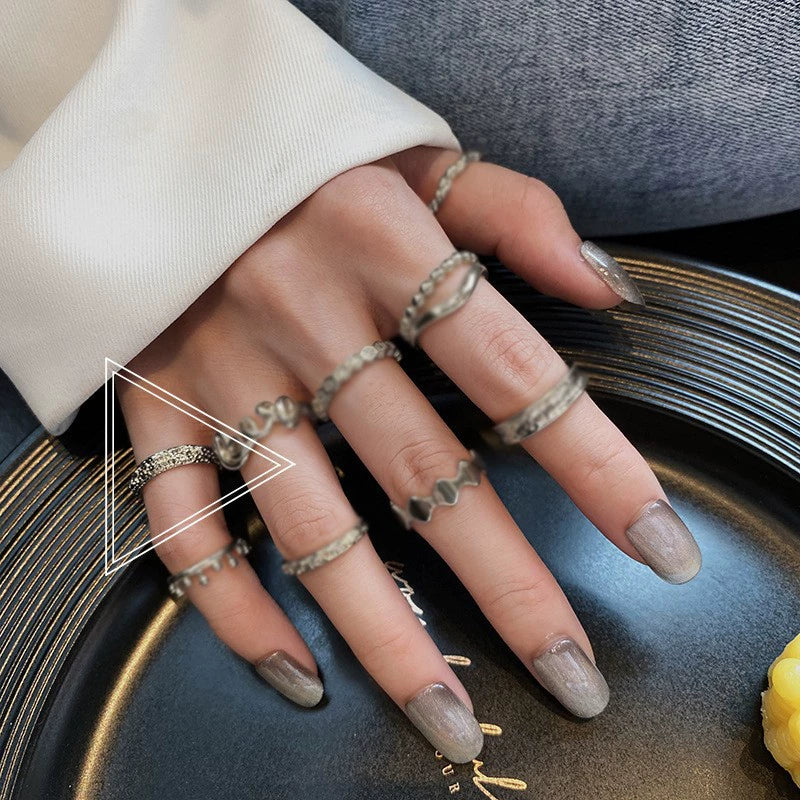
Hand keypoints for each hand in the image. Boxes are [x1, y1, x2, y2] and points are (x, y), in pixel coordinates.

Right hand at [117, 147, 700, 763]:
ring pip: (310, 526)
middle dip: (511, 586)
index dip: (595, 466)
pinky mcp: (159, 410)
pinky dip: (236, 607)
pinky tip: (297, 668)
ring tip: (446, 718)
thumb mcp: (413, 154)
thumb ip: (517, 213)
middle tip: (575, 677)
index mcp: (382, 246)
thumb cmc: (303, 160)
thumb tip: (608, 291)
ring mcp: (225, 375)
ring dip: (383, 634)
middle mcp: (306, 320)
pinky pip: (185, 529)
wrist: (157, 149)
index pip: (512, 371)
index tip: (660, 550)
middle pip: (423, 474)